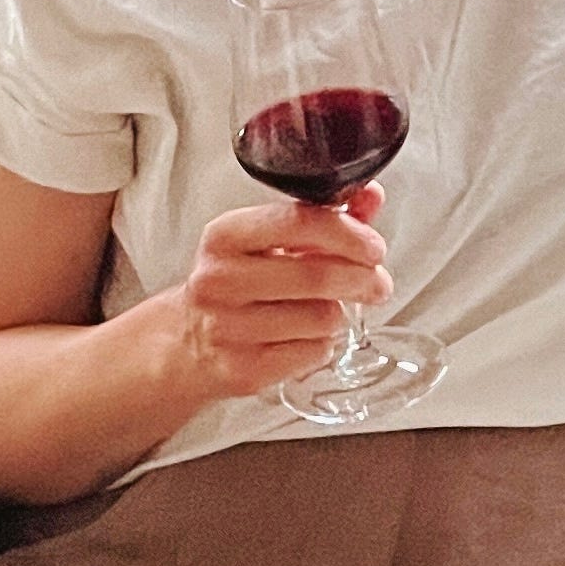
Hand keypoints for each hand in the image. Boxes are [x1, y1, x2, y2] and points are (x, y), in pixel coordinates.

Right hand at [167, 184, 391, 396]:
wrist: (187, 340)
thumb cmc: (238, 282)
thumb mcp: (267, 241)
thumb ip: (321, 217)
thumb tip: (371, 197)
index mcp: (225, 236)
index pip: (299, 222)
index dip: (349, 234)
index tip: (375, 248)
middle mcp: (220, 279)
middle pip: (317, 276)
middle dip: (362, 279)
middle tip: (377, 283)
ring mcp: (227, 327)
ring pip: (322, 319)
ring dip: (338, 315)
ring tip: (326, 311)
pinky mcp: (242, 369)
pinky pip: (313, 353)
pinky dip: (323, 345)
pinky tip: (306, 338)